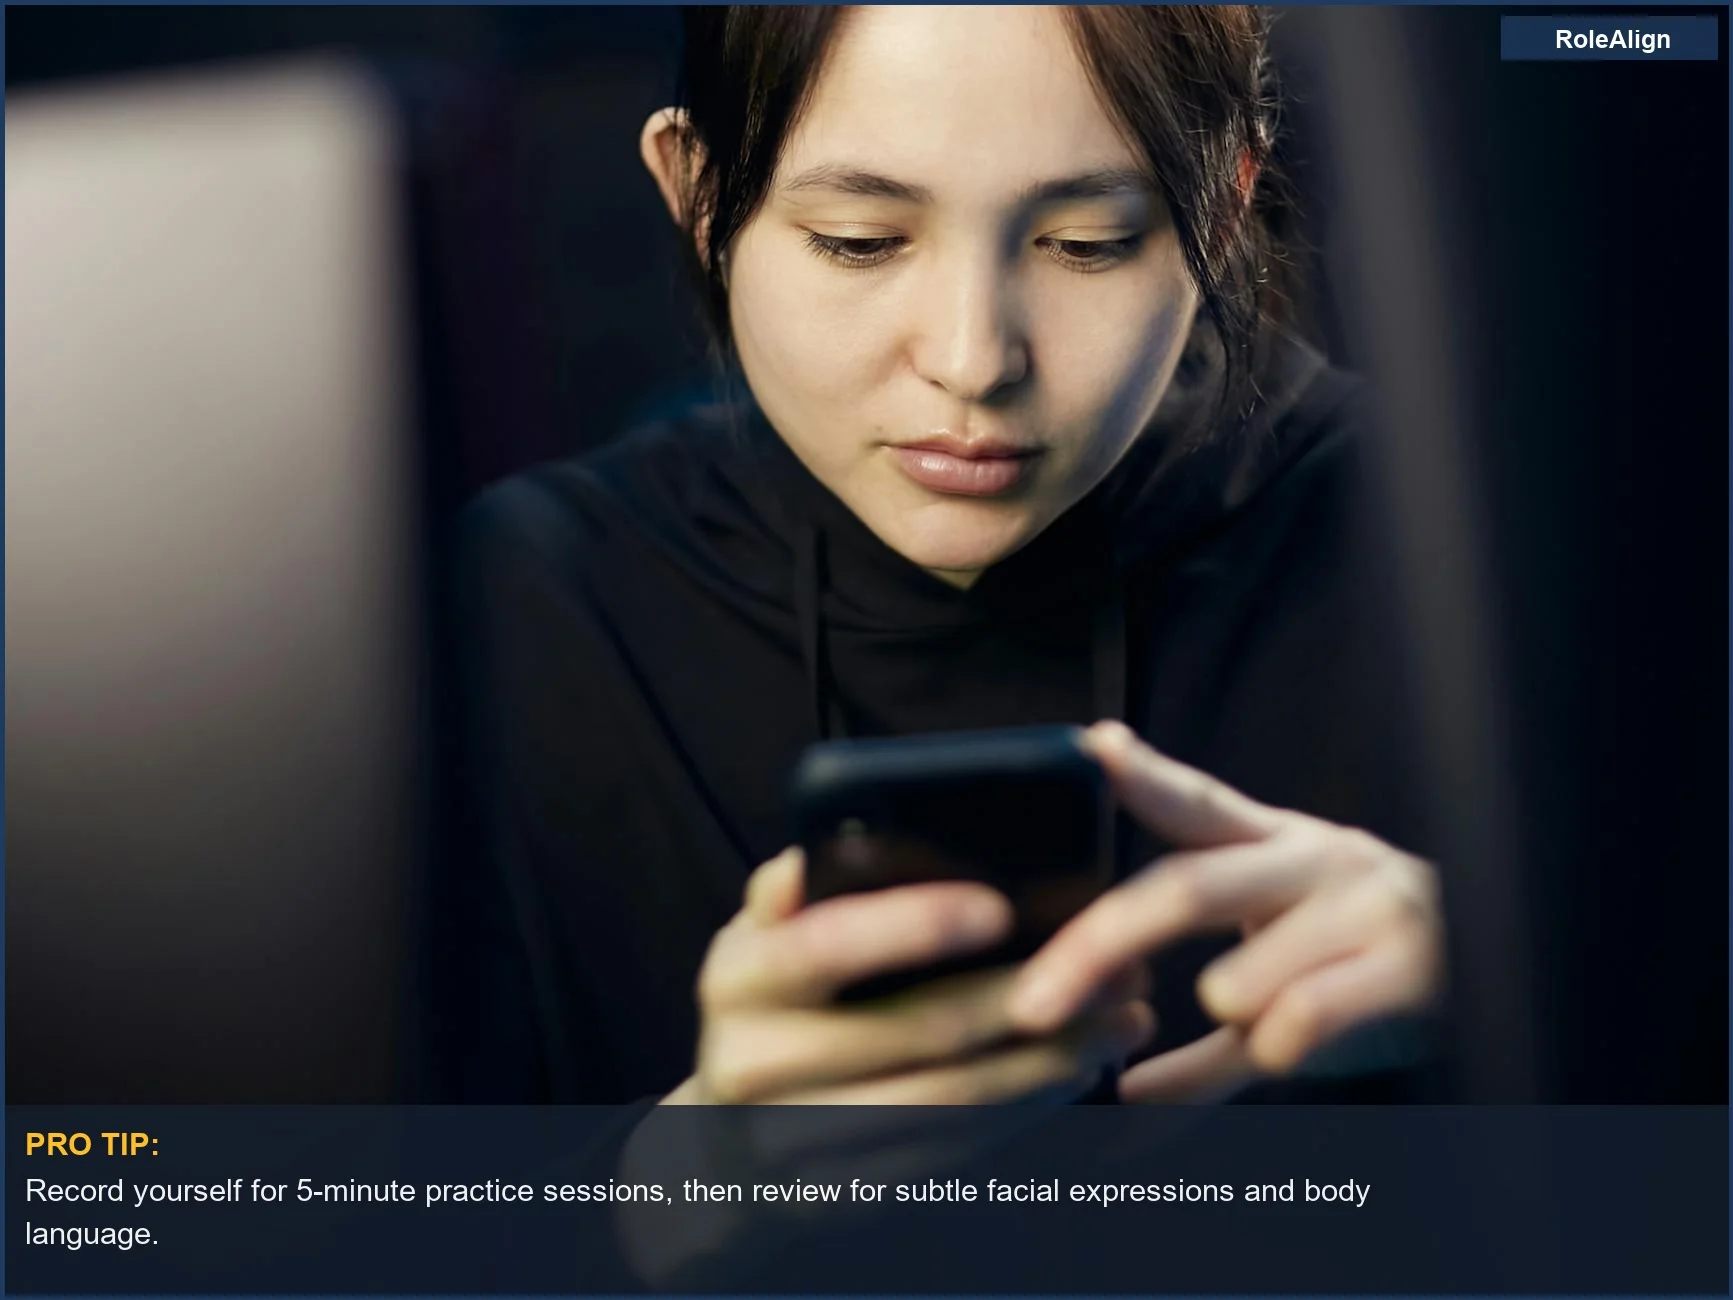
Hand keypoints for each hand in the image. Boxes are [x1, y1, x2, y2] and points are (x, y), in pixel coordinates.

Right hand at [666, 846, 1153, 1105]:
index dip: (911, 925)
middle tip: (1114, 965)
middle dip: (1023, 996)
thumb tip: (826, 845)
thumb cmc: (771, 1005)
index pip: (825, 944)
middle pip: (910, 1033)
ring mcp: (797, 1142)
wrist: (722, 1144)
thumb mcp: (763, 937)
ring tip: (1119, 1020)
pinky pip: (950, 1153)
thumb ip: (797, 891)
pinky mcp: (845, 1195)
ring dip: (1046, 1062)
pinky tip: (1074, 1073)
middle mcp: (751, 1064)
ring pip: (946, 1103)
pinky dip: (1022, 1112)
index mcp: (735, 979)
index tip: (999, 906)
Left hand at [1007, 722, 1442, 1102]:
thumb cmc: (1368, 964)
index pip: (1195, 802)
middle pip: (1185, 888)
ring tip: (1248, 1014)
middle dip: (1099, 948)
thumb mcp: (1288, 971)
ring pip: (1241, 978)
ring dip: (1224, 1011)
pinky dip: (1271, 1052)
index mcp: (1278, 845)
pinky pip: (1302, 1025)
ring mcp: (1368, 908)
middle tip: (1033, 1005)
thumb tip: (1124, 1090)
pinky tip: (1282, 1047)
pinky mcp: (1413, 969)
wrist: (1511, 966)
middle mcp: (1318, 859)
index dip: (1139, 774)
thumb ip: (1205, 1020)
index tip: (1087, 749)